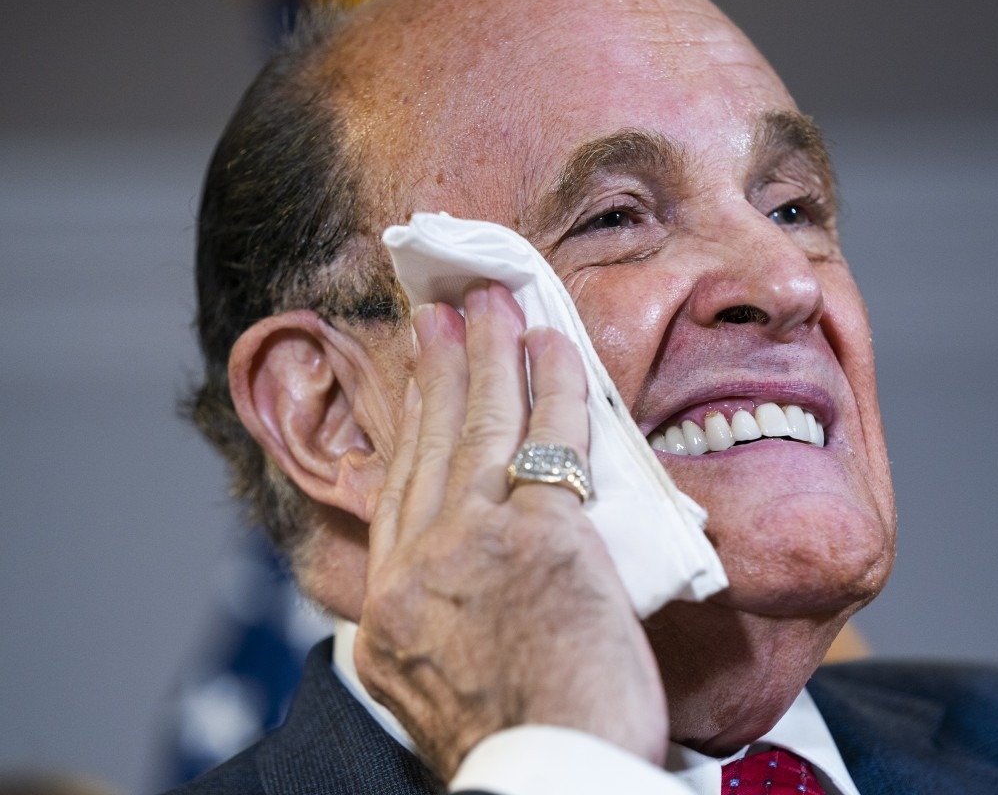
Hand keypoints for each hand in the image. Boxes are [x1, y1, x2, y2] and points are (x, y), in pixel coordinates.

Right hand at [353, 281, 667, 780]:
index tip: (418, 386)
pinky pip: (549, 441)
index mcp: (390, 612)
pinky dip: (553, 385)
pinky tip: (552, 344)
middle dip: (438, 371)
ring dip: (487, 355)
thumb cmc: (521, 747)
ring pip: (479, 429)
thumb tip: (467, 592)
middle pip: (428, 449)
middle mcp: (418, 570)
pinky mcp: (542, 538)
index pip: (396, 496)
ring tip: (489, 303)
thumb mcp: (443, 690)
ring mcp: (475, 547)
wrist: (549, 780)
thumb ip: (443, 627)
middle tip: (442, 313)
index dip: (407, 429)